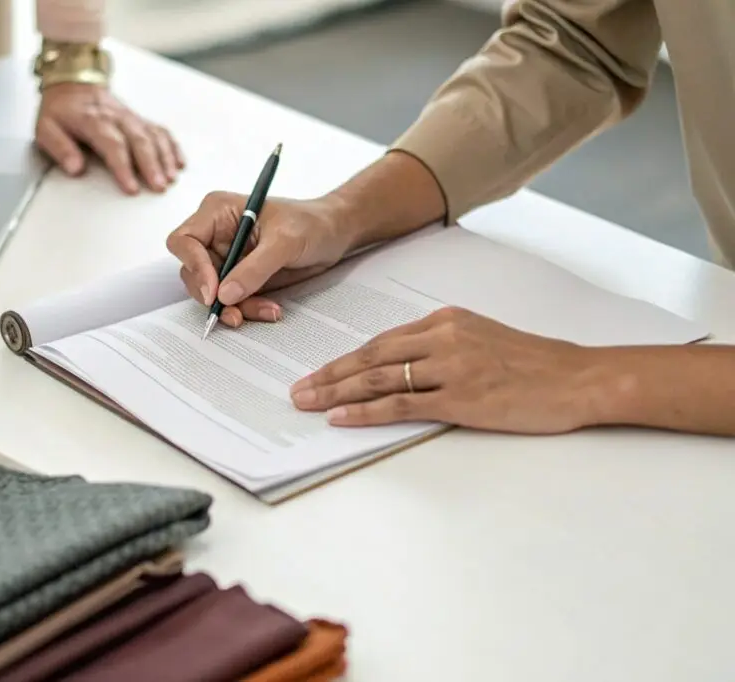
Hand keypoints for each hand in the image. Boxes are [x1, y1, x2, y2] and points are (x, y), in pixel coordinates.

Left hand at [35, 83, 183, 194]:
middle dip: (151, 165)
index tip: (131, 187)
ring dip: (164, 158)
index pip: (112, 144)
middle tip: (158, 187)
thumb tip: (74, 168)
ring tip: (170, 179)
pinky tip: (179, 163)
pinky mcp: (139, 120)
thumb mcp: (46, 128)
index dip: (123, 167)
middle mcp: (116, 117)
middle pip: (138, 140)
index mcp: (92, 120)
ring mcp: (130, 118)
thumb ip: (60, 148)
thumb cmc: (60, 111)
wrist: (73, 82)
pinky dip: (172, 147)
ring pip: (153, 136)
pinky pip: (160, 131)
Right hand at [166, 191, 355, 327]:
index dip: (194, 267)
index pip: (184, 241)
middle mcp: (215, 235)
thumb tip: (224, 294)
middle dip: (215, 296)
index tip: (214, 292)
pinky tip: (270, 309)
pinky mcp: (239, 277)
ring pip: (213, 292)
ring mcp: (226, 258)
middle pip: (193, 272)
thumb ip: (254, 267)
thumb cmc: (311, 223)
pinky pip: (232, 301)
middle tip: (235, 313)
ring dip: (235, 307)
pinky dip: (248, 309)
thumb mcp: (285, 242)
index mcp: (218, 212)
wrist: (333, 235)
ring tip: (267, 310)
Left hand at [289, 307, 608, 433]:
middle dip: (328, 374)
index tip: (319, 370)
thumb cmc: (533, 362)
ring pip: (378, 378)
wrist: (577, 377)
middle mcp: (442, 337)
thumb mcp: (481, 338)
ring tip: (307, 402)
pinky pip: (401, 404)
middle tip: (298, 389)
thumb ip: (440, 346)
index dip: (345, 359)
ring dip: (336, 391)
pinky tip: (341, 417)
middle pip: (370, 357)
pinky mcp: (460, 397)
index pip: (381, 341)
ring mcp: (450, 367)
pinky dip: (366, 411)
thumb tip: (400, 365)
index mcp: (445, 320)